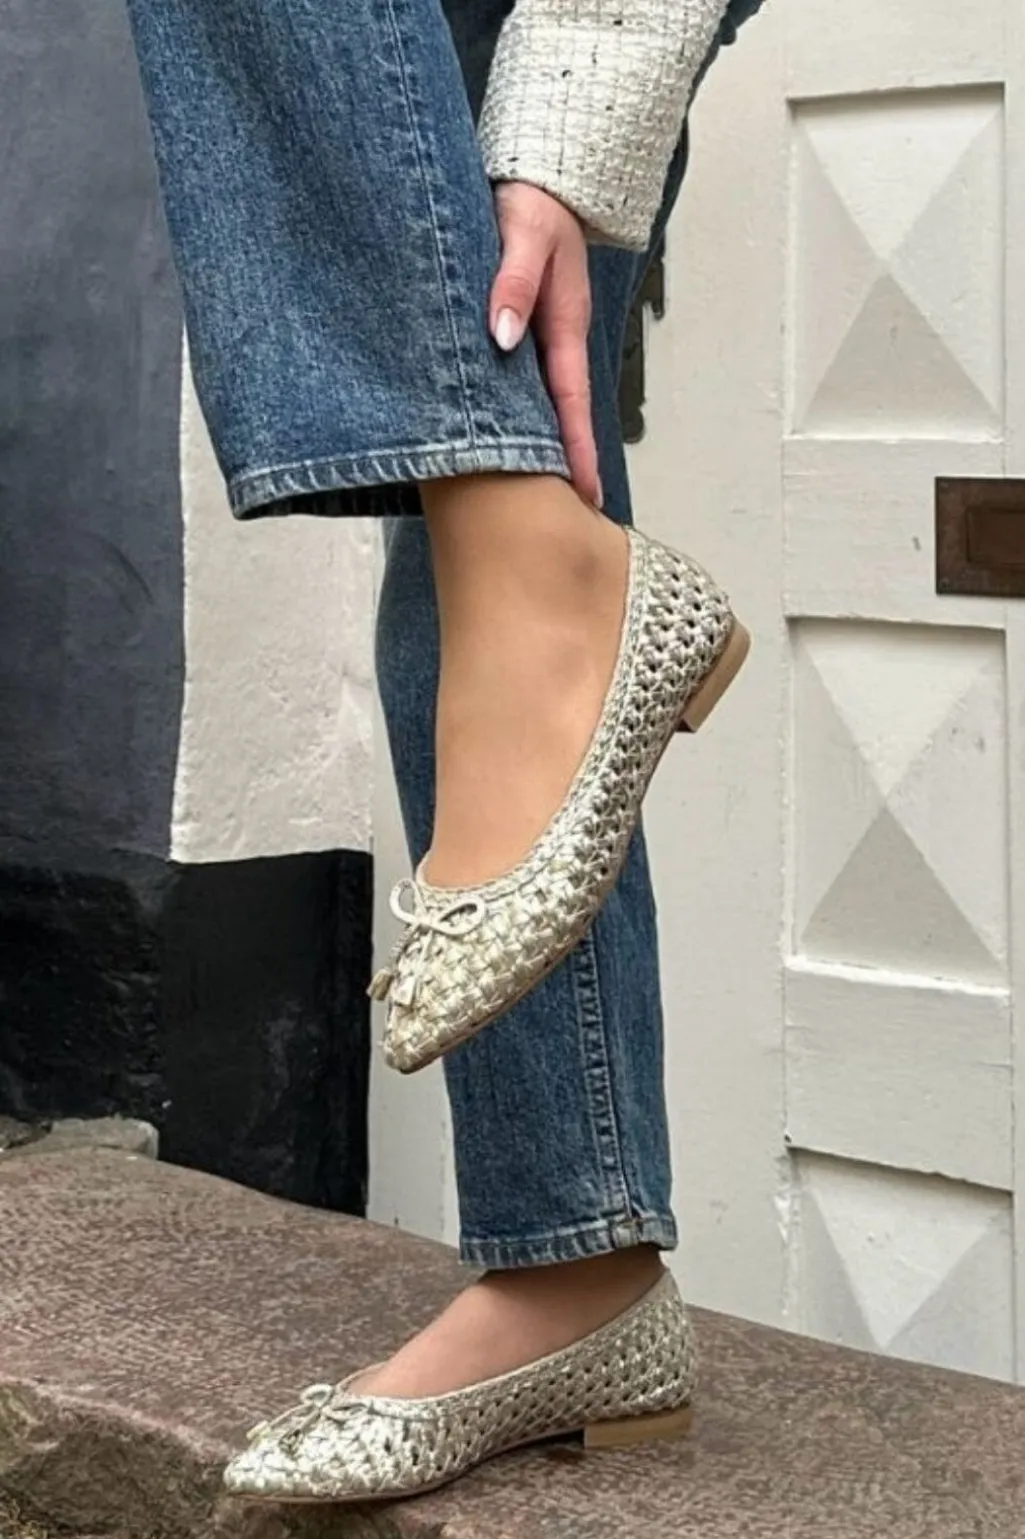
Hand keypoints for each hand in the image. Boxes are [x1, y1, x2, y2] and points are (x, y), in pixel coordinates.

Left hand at [489, 182, 600, 507]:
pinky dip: (511, 411)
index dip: (576, 449)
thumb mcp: (524, 231)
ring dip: (535, 441)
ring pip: (534, 400)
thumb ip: (514, 281)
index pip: (570, 401)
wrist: (537, 170)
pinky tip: (499, 435)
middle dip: (560, 463)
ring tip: (529, 490)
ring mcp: (536, 336)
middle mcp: (552, 339)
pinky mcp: (518, 328)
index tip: (583, 493)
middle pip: (556, 413)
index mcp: (563, 324)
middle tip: (558, 514)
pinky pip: (514, 379)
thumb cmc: (533, 198)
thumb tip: (503, 335)